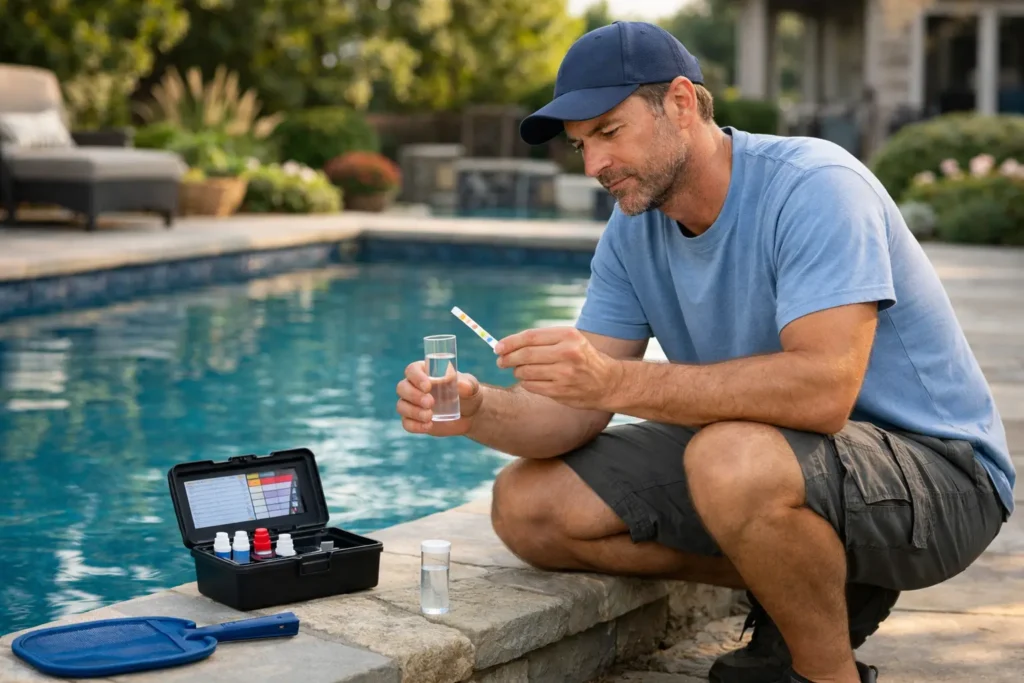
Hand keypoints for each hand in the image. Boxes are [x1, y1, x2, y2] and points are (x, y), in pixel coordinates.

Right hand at [396, 361, 482, 435]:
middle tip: (430, 403)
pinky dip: (415, 426)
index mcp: (425, 372)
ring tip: (430, 416)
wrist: (470, 414)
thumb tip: (461, 385)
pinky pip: (406, 423)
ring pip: (401, 406)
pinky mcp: (415, 420)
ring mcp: (413, 404)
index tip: (427, 386)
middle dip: (414, 396)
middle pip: (402, 388)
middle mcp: (415, 386)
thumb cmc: (468, 393)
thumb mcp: (470, 387)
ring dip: (413, 412)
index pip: (412, 370)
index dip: (416, 377)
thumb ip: (466, 384)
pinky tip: (428, 426)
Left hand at [495, 327, 621, 409]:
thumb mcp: (569, 340)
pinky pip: (531, 386)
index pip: (530, 337)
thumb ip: (542, 340)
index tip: (497, 347)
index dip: (510, 342)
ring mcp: (564, 374)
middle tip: (500, 361)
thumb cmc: (582, 357)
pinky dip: (526, 383)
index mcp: (568, 335)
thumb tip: (506, 345)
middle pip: (525, 355)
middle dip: (508, 358)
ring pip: (525, 372)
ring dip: (518, 372)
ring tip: (521, 370)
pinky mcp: (561, 391)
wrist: (607, 382)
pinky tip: (532, 380)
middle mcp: (567, 353)